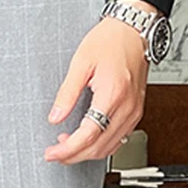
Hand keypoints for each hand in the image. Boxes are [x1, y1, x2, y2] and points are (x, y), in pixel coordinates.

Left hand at [44, 0, 156, 163]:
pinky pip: (118, 140)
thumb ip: (66, 93)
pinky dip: (100, 146)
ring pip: (109, 148)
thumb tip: (55, 117)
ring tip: (66, 146)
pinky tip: (86, 140)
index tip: (52, 153)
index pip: (88, 135)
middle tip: (55, 153)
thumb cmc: (110, 40)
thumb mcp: (80, 63)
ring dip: (86, 153)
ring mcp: (134, 112)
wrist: (134, 31)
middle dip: (73, 156)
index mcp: (112, 94)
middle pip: (98, 147)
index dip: (67, 149)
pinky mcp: (135, 113)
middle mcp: (127, 108)